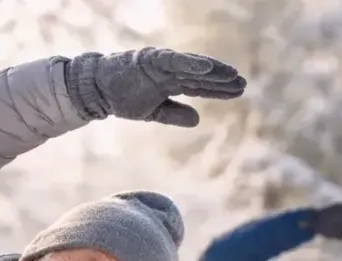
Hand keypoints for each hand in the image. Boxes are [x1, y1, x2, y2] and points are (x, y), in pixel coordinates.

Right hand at [69, 47, 245, 126]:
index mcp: (172, 82)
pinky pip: (174, 61)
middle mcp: (170, 71)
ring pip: (193, 67)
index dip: (220, 89)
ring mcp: (161, 64)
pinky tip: (208, 67)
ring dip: (213, 70)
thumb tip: (198, 119)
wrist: (98, 90)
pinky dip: (191, 63)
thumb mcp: (154, 112)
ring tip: (232, 75)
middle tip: (243, 83)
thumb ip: (175, 114)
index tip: (239, 91)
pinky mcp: (150, 60)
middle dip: (222, 79)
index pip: (201, 85)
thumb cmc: (124, 98)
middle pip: (201, 76)